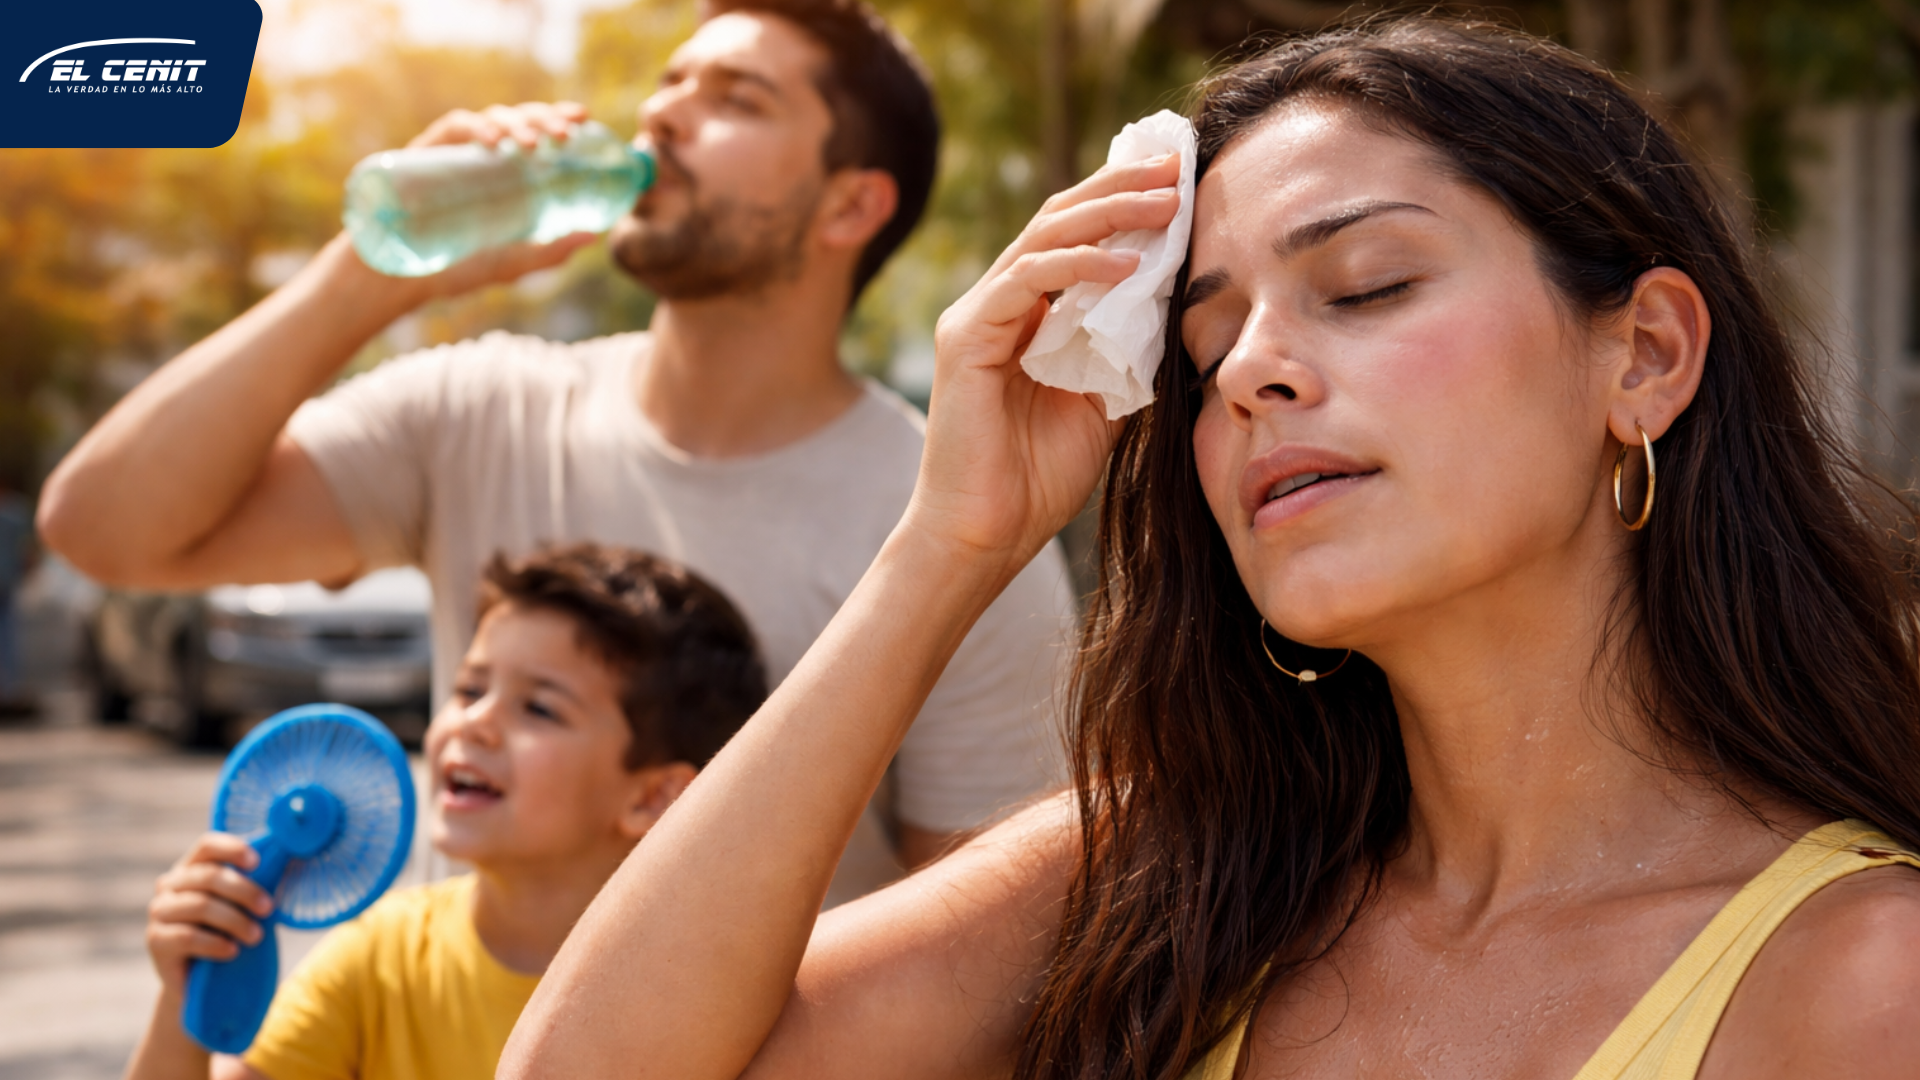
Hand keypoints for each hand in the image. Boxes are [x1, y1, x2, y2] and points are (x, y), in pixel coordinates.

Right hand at [146, 833, 273, 997]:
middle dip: (244, 891)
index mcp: (191, 868)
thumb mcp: (240, 905)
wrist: (202, 980)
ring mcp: (159, 912)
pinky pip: (188, 936)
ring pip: (201, 906)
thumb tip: (282, 861)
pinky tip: (232, 951)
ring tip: (256, 936)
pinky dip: (215, 943)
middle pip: (208, 876)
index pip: (206, 846)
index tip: (257, 862)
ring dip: (235, 920)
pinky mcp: (156, 941)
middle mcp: (169, 885)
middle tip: (268, 908)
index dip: (231, 849)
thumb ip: (252, 884)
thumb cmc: (229, 933)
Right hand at [352, 100, 601, 294]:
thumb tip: (593, 236)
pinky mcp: (425, 152)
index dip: (557, 119)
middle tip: (567, 133)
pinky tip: (495, 142)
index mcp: (503, 172)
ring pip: (491, 118)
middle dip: (545, 118)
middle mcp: (481, 156)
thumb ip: (549, 251)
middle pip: (518, 121)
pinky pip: (454, 127)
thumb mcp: (510, 263)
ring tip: (535, 145)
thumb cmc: (453, 269)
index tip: (584, 118)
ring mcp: (453, 153)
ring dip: (517, 124)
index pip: (535, 134)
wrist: (399, 280)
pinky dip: (477, 128)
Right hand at [911, 154, 1182, 573]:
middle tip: (1175, 168)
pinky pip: (1025, 281)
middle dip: (1121, 190)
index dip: (1124, 206)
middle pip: (1060, 220)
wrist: (986, 535)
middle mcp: (999, 304)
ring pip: (1043, 237)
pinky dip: (1077, 267)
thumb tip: (1176, 305)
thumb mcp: (1105, 403)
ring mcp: (978, 316)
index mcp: (1030, 316)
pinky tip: (1125, 266)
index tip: (1181, 185)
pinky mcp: (966, 337)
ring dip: (1109, 215)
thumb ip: (1128, 352)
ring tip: (1165, 204)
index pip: (1077, 239)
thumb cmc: (1038, 479)